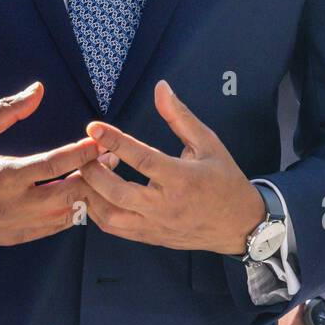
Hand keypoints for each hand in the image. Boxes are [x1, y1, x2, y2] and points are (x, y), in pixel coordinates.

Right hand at [0, 81, 99, 245]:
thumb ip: (8, 109)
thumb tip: (38, 89)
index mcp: (3, 174)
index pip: (54, 165)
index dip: (81, 154)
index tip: (100, 142)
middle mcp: (13, 204)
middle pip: (69, 194)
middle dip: (95, 176)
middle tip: (112, 158)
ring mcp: (16, 224)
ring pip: (67, 215)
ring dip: (86, 196)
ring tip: (102, 176)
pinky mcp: (16, 237)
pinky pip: (54, 229)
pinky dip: (70, 213)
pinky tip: (80, 196)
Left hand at [76, 78, 265, 254]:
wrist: (240, 225)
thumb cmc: (224, 180)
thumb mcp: (208, 143)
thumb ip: (179, 116)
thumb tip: (160, 87)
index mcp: (182, 179)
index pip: (141, 159)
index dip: (115, 141)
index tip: (94, 127)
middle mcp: (166, 205)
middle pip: (117, 193)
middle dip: (93, 172)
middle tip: (84, 153)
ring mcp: (156, 225)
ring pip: (110, 216)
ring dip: (91, 194)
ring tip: (87, 172)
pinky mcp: (150, 237)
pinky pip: (115, 229)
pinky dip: (98, 211)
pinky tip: (95, 193)